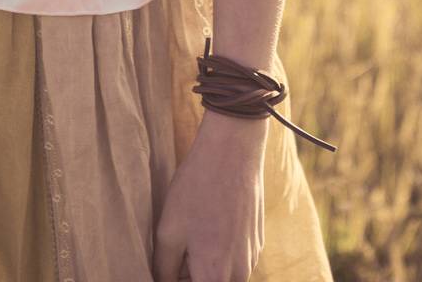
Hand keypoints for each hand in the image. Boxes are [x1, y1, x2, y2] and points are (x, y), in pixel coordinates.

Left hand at [151, 112, 267, 281]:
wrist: (232, 152)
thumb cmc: (197, 189)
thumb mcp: (168, 231)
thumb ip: (164, 270)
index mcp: (215, 277)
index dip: (175, 279)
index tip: (170, 264)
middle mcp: (240, 274)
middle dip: (189, 274)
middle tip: (177, 248)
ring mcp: (252, 258)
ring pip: (223, 275)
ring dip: (205, 264)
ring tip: (193, 232)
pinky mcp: (258, 242)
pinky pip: (236, 259)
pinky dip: (221, 251)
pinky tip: (210, 222)